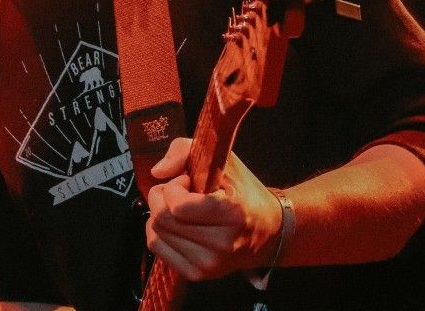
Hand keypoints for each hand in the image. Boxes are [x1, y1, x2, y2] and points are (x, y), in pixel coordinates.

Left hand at [143, 137, 282, 281]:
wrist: (269, 231)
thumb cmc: (243, 191)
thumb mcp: (223, 159)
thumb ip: (183, 151)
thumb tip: (156, 172)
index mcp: (231, 214)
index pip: (177, 206)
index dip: (174, 186)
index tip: (187, 181)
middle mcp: (221, 244)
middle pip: (161, 218)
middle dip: (162, 196)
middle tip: (180, 192)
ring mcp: (209, 264)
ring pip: (155, 232)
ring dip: (160, 213)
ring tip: (182, 208)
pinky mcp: (198, 274)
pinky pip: (157, 247)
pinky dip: (158, 231)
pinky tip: (176, 224)